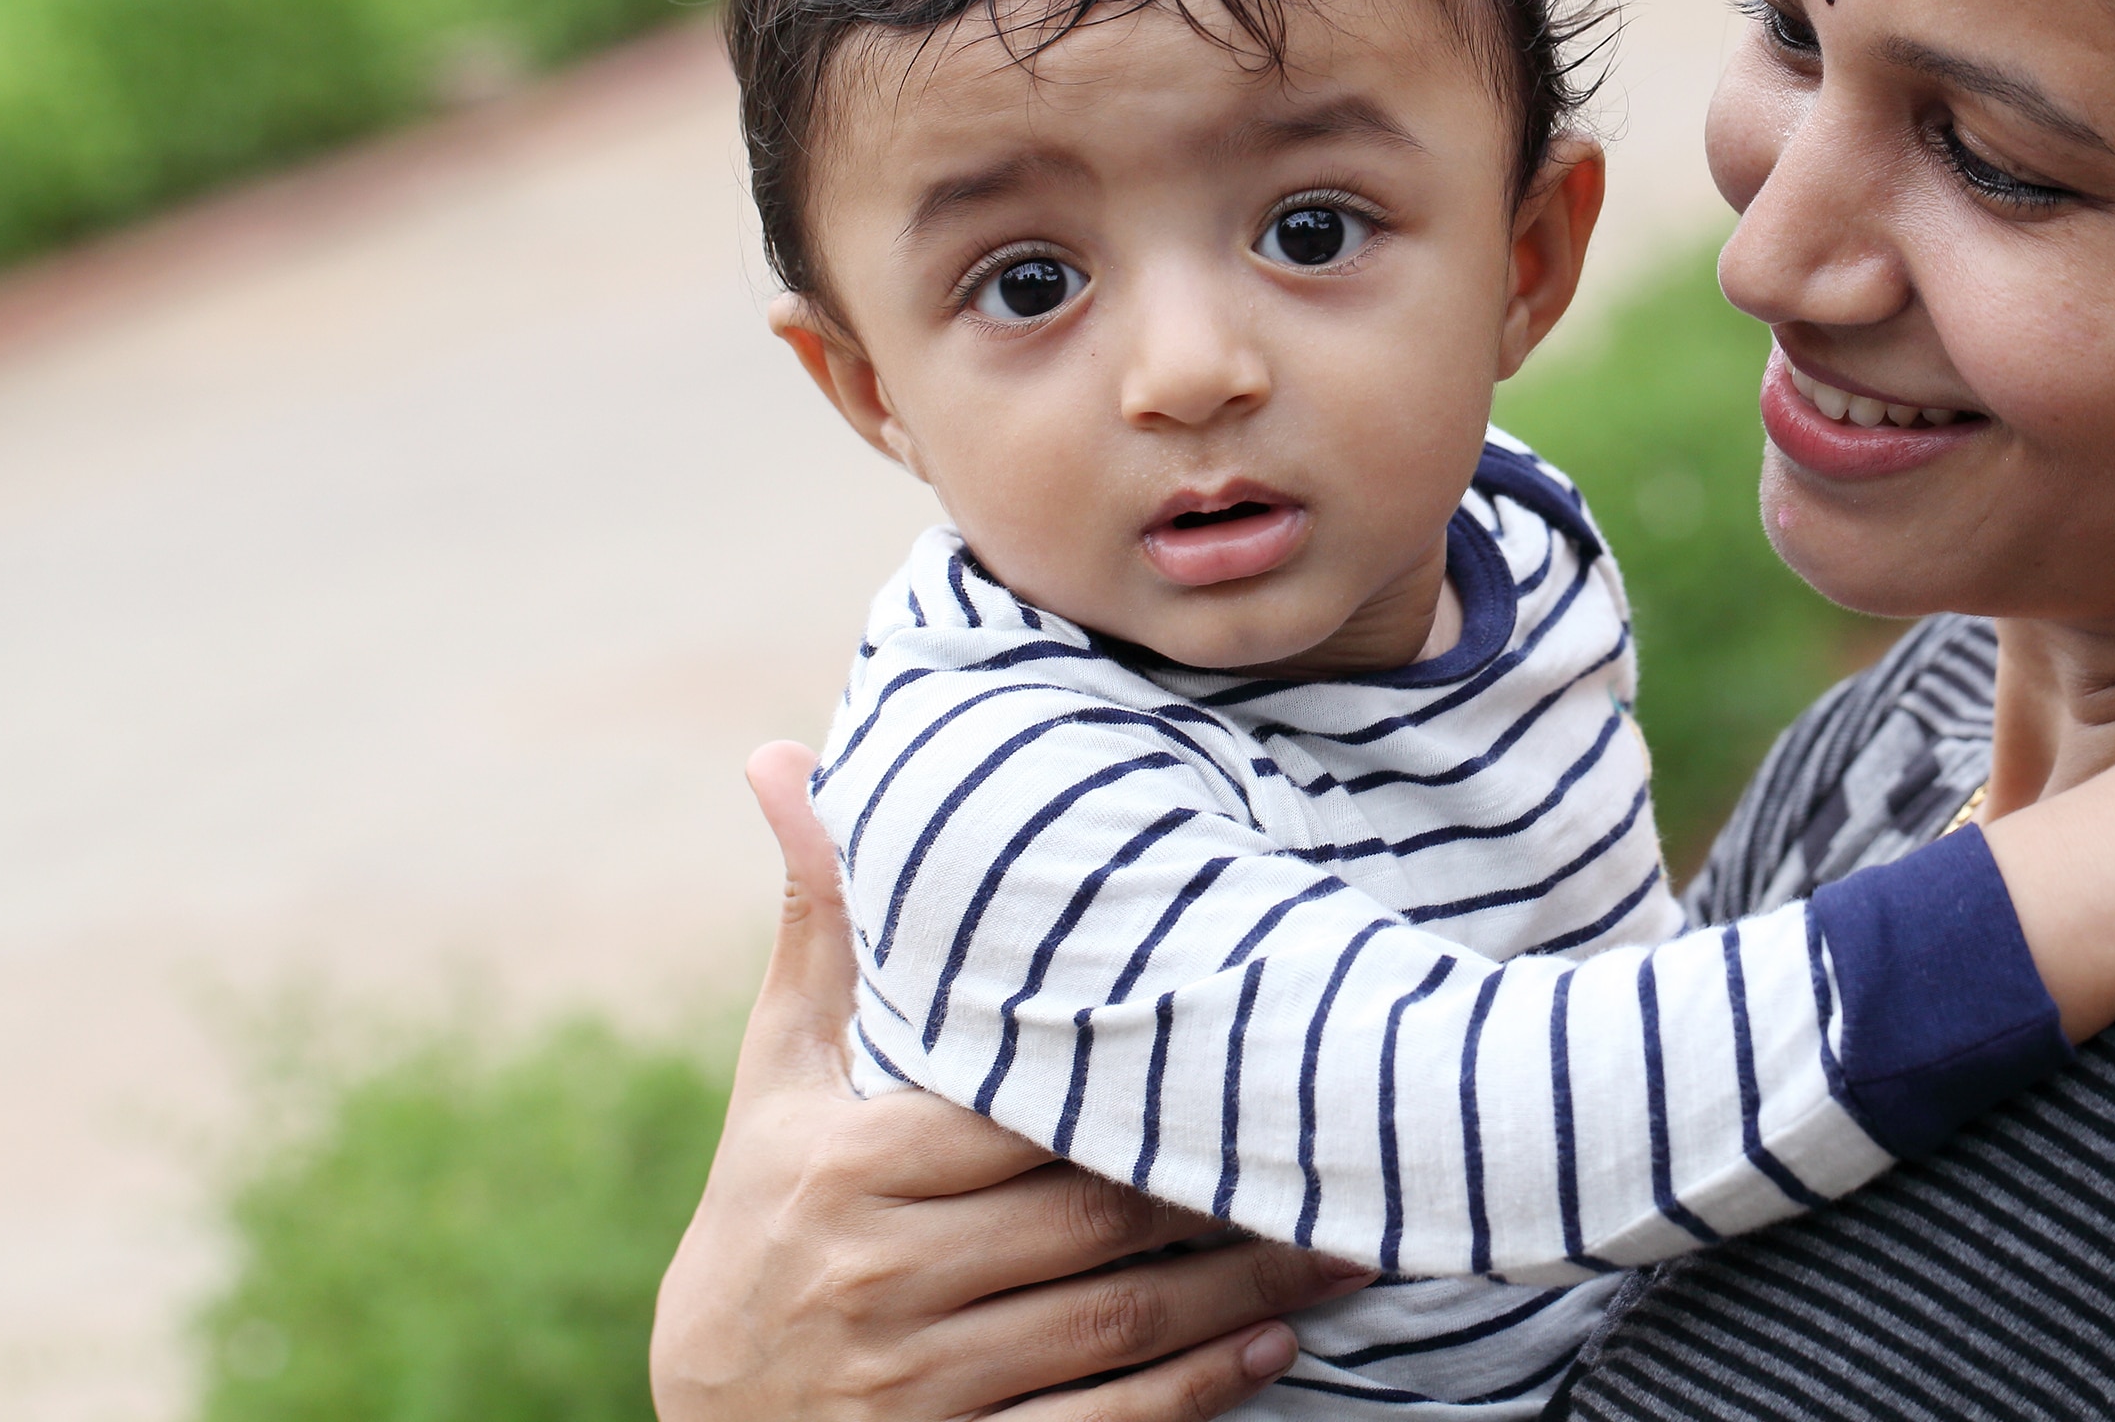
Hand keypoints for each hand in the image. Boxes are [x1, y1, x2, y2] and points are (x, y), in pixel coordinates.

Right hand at [650, 742, 1370, 1420]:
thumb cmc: (765, 1218)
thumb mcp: (780, 1080)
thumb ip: (818, 929)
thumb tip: (785, 756)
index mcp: (848, 1165)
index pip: (1024, 1114)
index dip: (1144, 1086)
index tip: (1249, 1044)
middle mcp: (882, 1275)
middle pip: (1093, 1219)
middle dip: (1225, 1186)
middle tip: (1344, 1142)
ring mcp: (919, 1383)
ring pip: (1117, 1324)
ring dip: (1246, 1288)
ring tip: (1349, 1241)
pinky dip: (1199, 1391)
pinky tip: (1277, 1346)